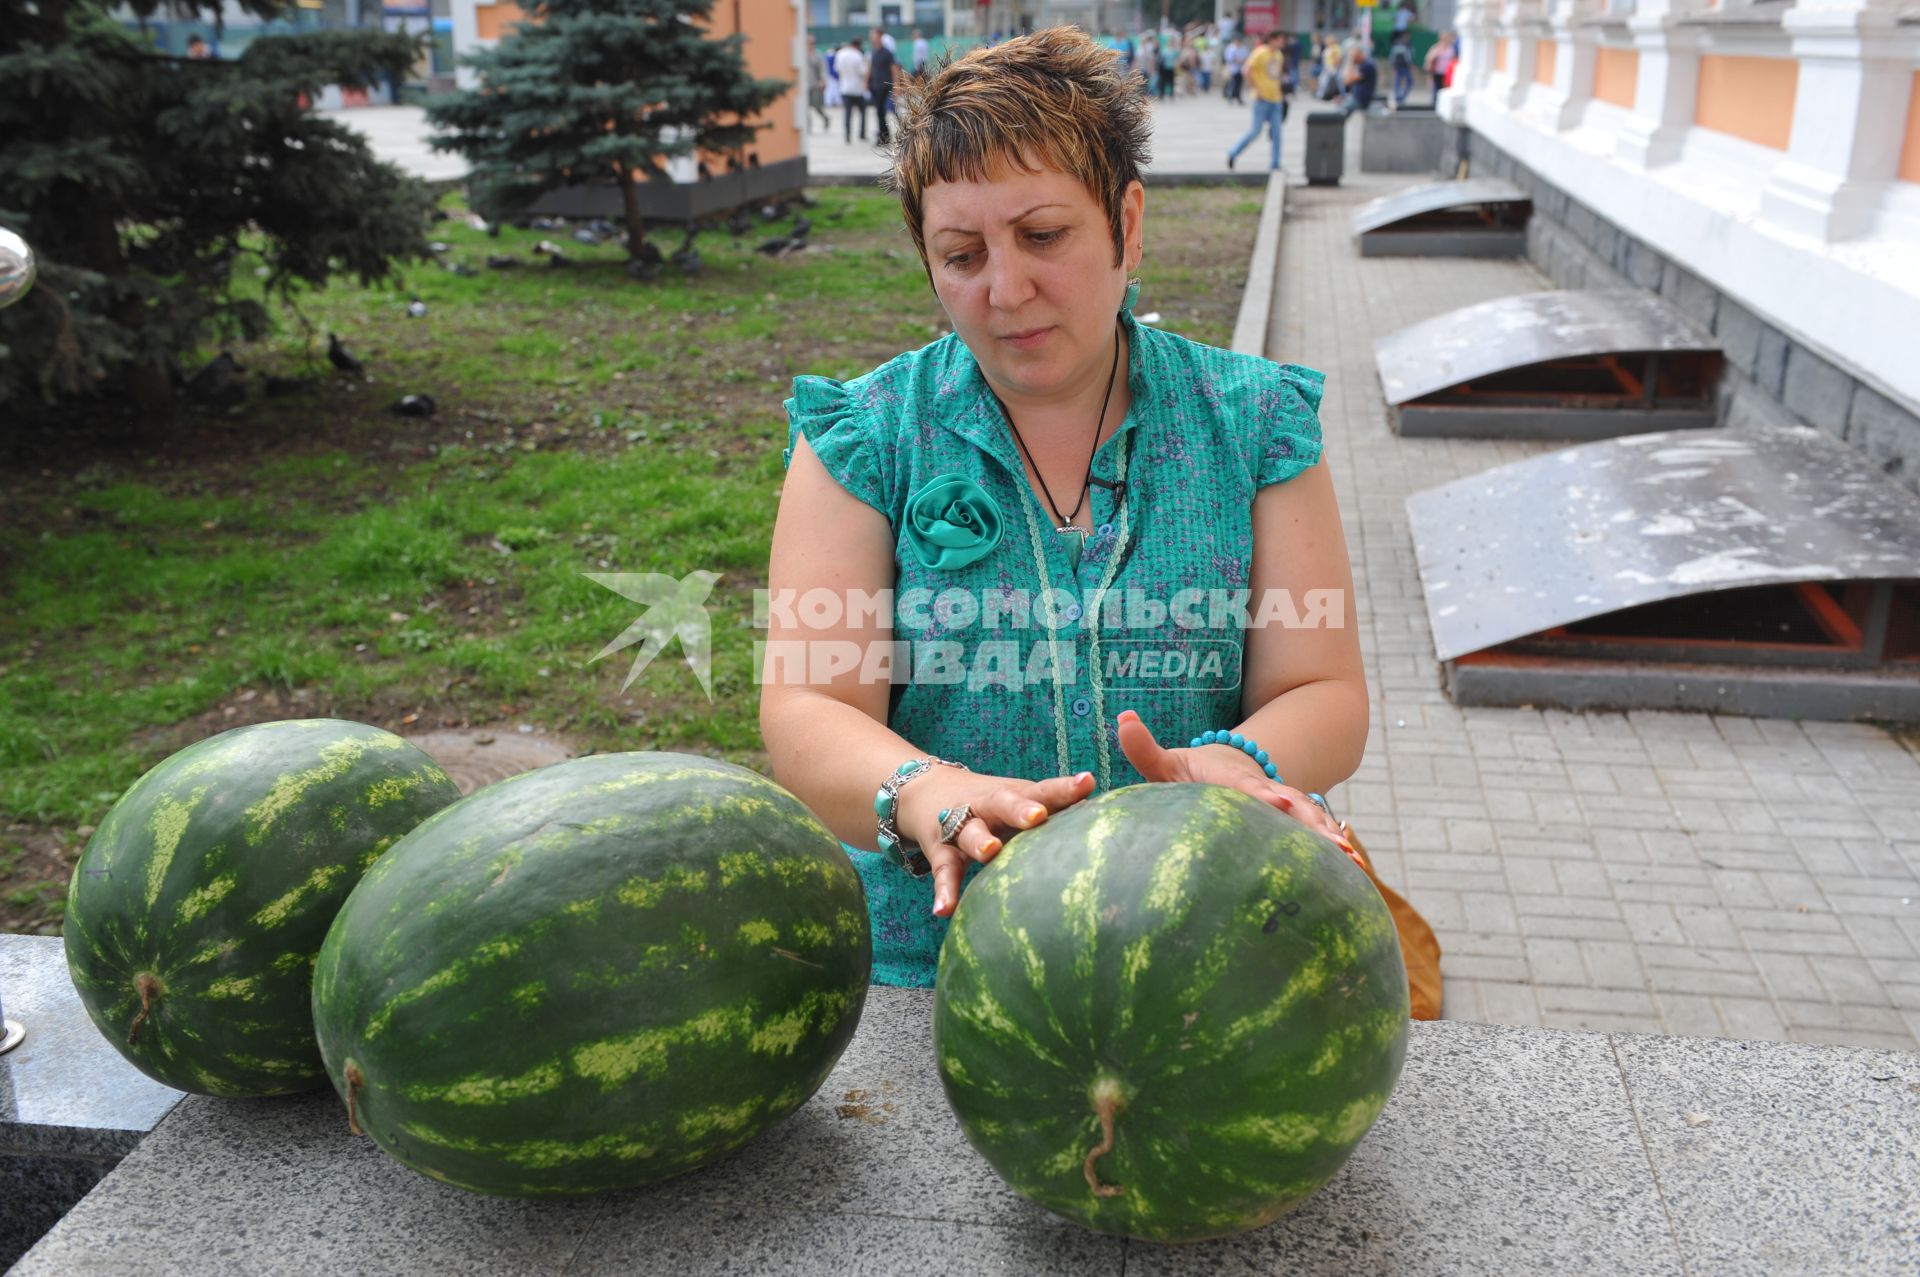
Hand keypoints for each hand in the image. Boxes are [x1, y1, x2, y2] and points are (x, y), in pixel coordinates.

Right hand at [895, 769, 1097, 917]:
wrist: (927, 790)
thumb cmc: (996, 807)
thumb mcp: (1023, 803)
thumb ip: (1059, 815)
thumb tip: (1118, 834)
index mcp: (1017, 795)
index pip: (1044, 790)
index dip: (1065, 788)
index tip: (1087, 784)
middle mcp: (989, 805)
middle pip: (1005, 802)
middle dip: (1021, 808)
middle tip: (1037, 816)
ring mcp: (962, 825)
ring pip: (970, 831)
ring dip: (979, 840)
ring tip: (990, 851)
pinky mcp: (941, 849)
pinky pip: (944, 871)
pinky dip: (944, 890)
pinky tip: (944, 910)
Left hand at [1114, 710, 1359, 862]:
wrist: (1228, 767)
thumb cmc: (1190, 774)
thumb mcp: (1166, 763)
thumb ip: (1144, 748)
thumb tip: (1122, 720)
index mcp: (1234, 781)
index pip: (1248, 788)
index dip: (1262, 796)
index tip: (1275, 803)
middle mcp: (1266, 792)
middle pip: (1292, 805)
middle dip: (1310, 822)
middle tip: (1330, 841)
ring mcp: (1285, 806)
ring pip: (1311, 820)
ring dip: (1330, 839)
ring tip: (1350, 859)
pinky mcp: (1295, 824)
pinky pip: (1316, 835)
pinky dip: (1335, 851)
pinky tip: (1355, 873)